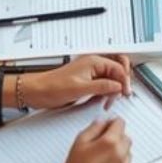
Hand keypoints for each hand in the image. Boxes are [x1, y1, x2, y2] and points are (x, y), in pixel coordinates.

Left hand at [17, 54, 131, 110]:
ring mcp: (90, 74)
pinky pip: (102, 84)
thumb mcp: (80, 88)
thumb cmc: (52, 86)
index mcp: (93, 62)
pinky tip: (102, 100)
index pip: (118, 68)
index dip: (123, 81)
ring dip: (113, 88)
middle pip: (117, 69)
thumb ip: (102, 86)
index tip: (124, 93)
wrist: (37, 91)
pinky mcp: (86, 82)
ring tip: (109, 100)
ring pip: (110, 78)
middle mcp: (93, 65)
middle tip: (120, 94)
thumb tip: (118, 86)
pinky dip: (105, 92)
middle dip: (121, 82)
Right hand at [54, 117, 131, 162]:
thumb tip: (102, 122)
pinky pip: (127, 162)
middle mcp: (120, 153)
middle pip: (125, 136)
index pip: (120, 123)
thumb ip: (94, 127)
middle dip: (116, 135)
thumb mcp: (80, 141)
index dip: (112, 122)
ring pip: (128, 149)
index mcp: (110, 142)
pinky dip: (120, 160)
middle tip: (102, 140)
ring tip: (103, 153)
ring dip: (120, 148)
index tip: (107, 125)